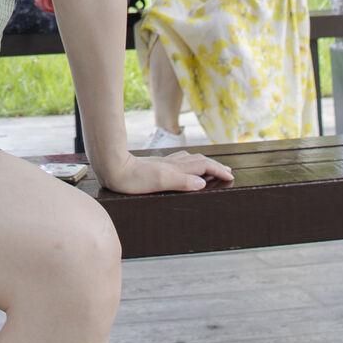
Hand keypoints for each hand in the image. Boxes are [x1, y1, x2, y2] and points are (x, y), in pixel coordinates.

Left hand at [98, 149, 233, 194]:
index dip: (218, 170)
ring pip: (189, 159)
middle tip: (227, 172)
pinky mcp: (156, 165)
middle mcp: (172, 164)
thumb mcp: (158, 182)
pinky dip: (190, 163)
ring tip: (211, 169)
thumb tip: (202, 182)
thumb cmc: (132, 179)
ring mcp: (164, 163)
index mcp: (175, 168)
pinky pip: (179, 161)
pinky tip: (185, 166)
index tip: (230, 176)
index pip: (203, 166)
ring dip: (204, 163)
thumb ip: (181, 181)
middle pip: (199, 160)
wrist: (112, 167)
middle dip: (215, 166)